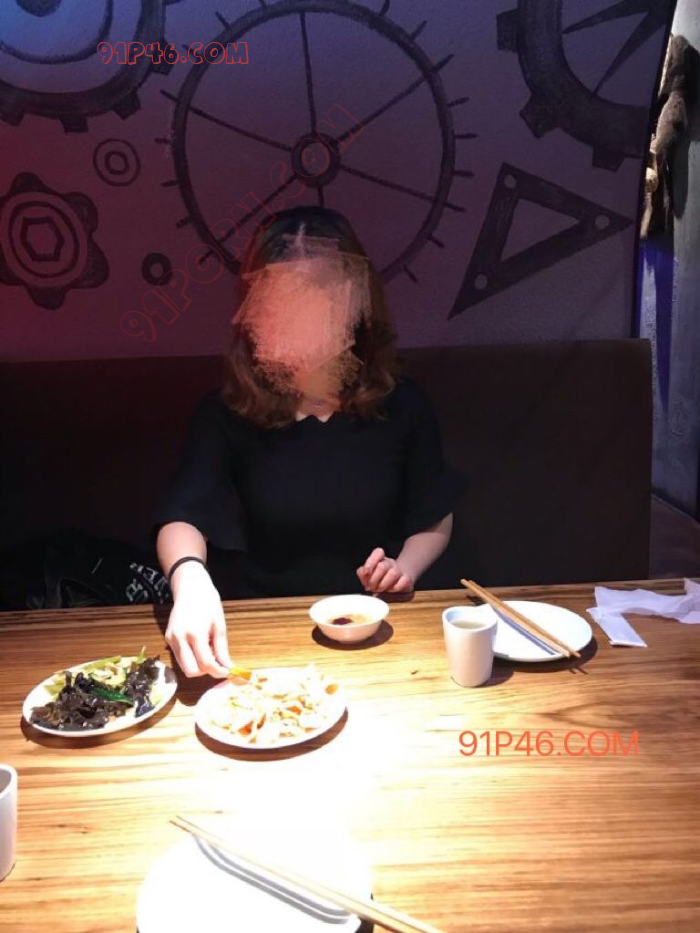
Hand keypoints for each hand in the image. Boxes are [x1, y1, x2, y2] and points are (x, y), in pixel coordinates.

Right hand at [165, 563, 232, 677]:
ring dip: (198, 666)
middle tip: (217, 663)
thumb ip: (222, 649)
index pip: (206, 663)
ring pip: (184, 667)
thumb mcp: (219, 624)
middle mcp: (179, 638)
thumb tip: (228, 667)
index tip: (228, 671)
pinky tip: (199, 647)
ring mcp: (171, 639)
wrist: (190, 588)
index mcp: (195, 633)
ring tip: (209, 652)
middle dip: (206, 672)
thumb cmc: (208, 602)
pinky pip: (179, 658)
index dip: (218, 671)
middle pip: (191, 671)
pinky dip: (191, 658)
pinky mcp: (168, 638)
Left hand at [357, 547, 414, 593]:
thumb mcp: (367, 576)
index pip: (378, 552)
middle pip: (382, 566)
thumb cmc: (378, 580)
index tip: (366, 573)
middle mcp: (390, 563)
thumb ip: (362, 573)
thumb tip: (364, 573)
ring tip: (380, 590)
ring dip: (384, 585)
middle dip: (374, 580)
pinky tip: (390, 591)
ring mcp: (399, 570)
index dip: (371, 562)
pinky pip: (402, 582)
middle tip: (371, 587)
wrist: (396, 584)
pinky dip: (394, 589)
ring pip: (393, 573)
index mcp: (380, 559)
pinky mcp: (407, 579)